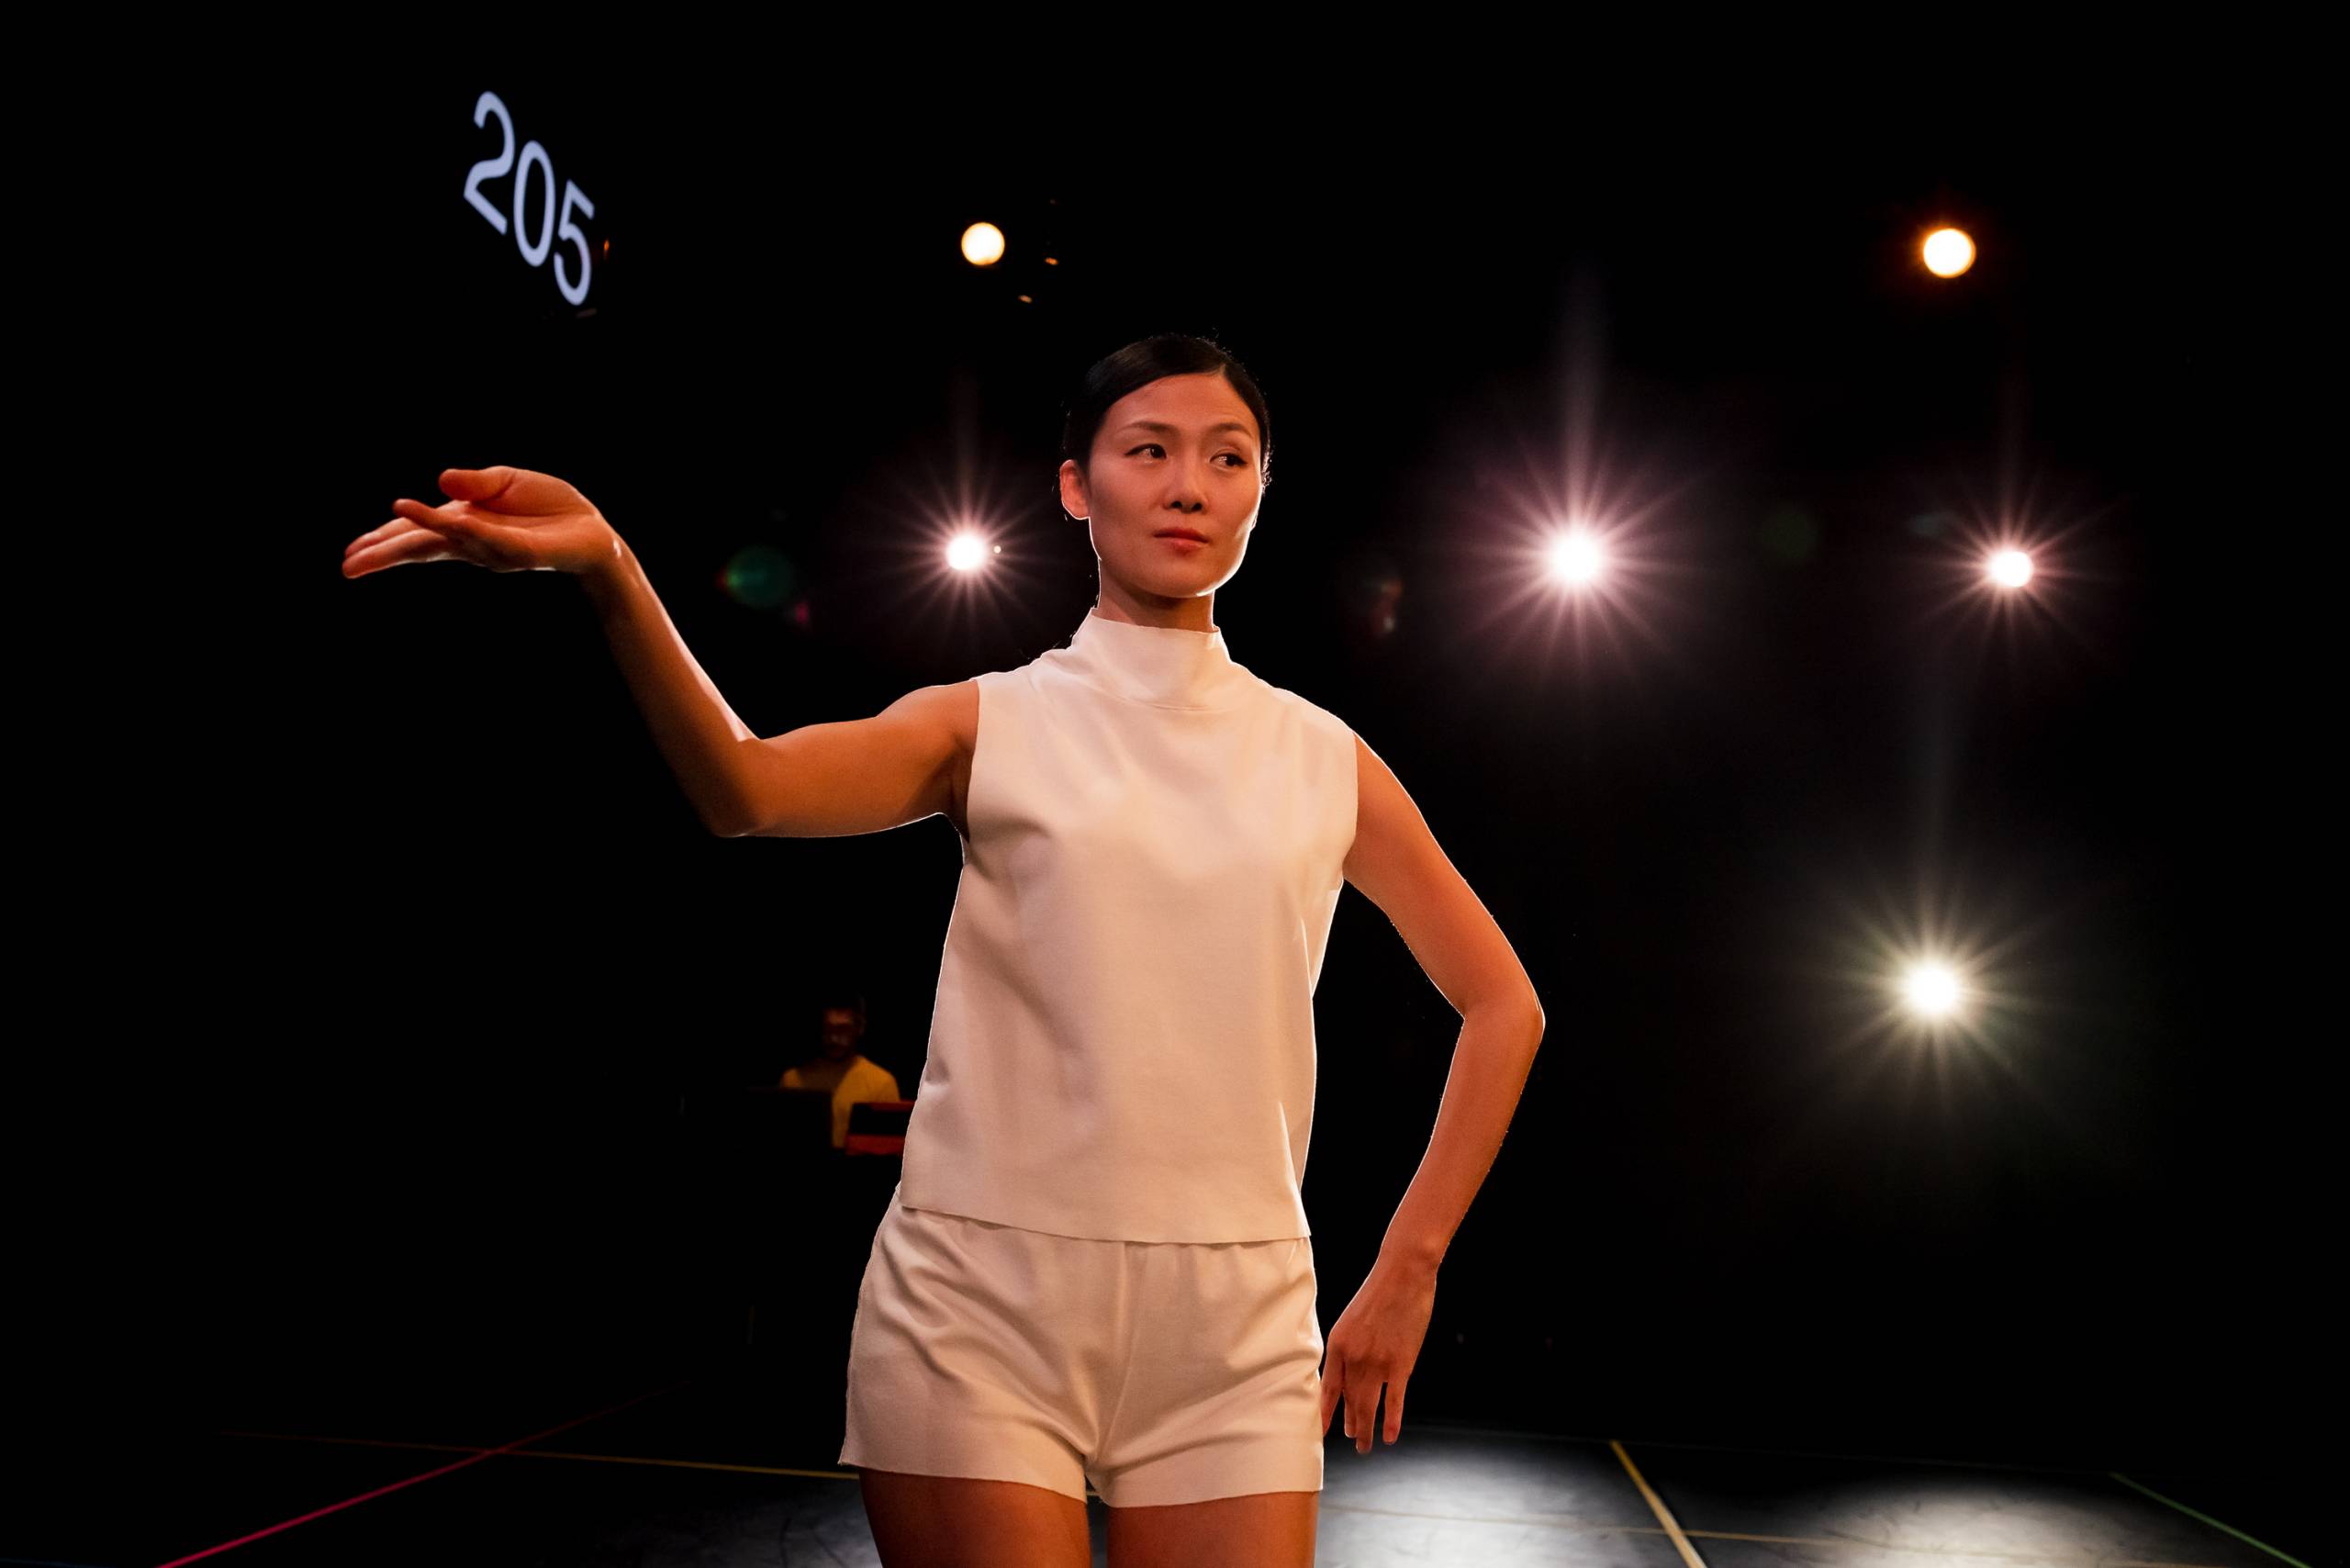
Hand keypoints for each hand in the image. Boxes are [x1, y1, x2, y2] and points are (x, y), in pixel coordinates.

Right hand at [343, 466, 623, 579]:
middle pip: (420, 546)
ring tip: (366, 550)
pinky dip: (445, 523)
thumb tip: (439, 481)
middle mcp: (473, 541)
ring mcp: (491, 548)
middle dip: (383, 555)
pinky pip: (475, 533)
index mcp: (465, 523)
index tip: (353, 553)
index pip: (418, 534)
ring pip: (439, 541)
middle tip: (348, 567)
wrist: (594, 532)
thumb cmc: (551, 508)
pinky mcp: (515, 548)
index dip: (386, 540)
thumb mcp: (508, 481)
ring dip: (403, 541)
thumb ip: (475, 482)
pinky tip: (419, 514)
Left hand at [1319, 1251, 1435, 1454]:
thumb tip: (1347, 1372)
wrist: (1403, 1275)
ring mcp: (1377, 1364)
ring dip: (1366, 1430)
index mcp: (1338, 1345)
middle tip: (1353, 1439)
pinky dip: (1390, 1421)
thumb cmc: (1379, 1293)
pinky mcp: (1401, 1365)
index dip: (1325, 1413)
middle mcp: (1354, 1359)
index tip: (1322, 1431)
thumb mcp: (1351, 1319)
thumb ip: (1348, 1347)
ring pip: (1368, 1407)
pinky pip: (1393, 1401)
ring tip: (1365, 1446)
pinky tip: (1388, 1437)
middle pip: (1349, 1402)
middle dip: (1351, 1424)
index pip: (1328, 1389)